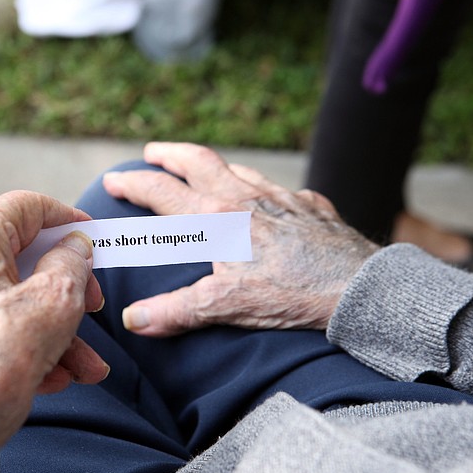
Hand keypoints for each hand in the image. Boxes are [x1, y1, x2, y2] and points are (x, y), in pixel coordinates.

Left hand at [0, 191, 108, 445]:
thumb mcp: (54, 302)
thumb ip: (72, 263)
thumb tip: (73, 247)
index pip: (28, 207)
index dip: (69, 221)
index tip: (94, 239)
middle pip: (20, 260)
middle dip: (66, 292)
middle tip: (92, 311)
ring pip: (7, 299)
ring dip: (52, 330)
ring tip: (84, 367)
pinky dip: (20, 343)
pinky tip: (52, 376)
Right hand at [102, 142, 378, 335]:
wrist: (359, 289)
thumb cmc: (292, 296)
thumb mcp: (226, 306)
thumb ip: (176, 311)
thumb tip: (135, 320)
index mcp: (218, 217)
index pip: (164, 191)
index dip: (134, 183)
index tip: (113, 179)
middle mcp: (247, 197)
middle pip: (199, 161)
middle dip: (170, 154)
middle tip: (152, 152)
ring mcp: (282, 197)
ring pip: (239, 168)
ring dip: (214, 165)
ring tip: (201, 169)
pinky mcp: (312, 207)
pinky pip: (279, 188)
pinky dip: (260, 187)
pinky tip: (266, 199)